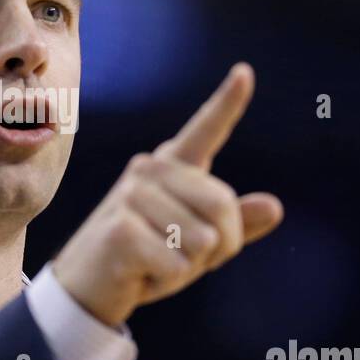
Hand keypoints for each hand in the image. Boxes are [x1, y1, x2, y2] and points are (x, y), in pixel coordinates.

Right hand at [52, 63, 282, 326]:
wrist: (86, 287)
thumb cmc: (147, 260)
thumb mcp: (196, 242)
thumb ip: (234, 225)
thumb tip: (274, 207)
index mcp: (171, 166)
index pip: (205, 131)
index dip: (228, 103)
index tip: (246, 72)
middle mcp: (149, 169)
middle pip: (223, 206)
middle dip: (219, 246)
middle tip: (182, 258)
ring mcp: (131, 195)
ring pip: (203, 241)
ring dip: (189, 267)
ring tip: (155, 264)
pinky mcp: (121, 229)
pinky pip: (179, 265)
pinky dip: (168, 282)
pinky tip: (141, 276)